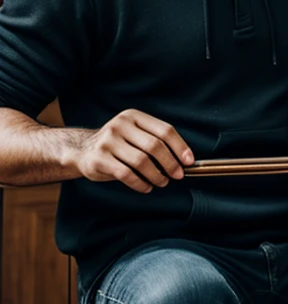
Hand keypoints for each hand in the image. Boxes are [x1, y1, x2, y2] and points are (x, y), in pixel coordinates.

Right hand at [70, 109, 193, 193]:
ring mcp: (108, 141)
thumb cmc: (117, 144)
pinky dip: (140, 183)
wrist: (82, 150)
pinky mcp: (100, 159)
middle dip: (170, 163)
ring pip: (142, 161)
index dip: (180, 146)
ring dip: (156, 175)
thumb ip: (153, 140)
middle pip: (154, 146)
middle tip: (178, 175)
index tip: (189, 161)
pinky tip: (147, 187)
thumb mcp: (133, 133)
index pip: (164, 130)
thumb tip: (183, 158)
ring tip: (162, 182)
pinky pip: (126, 174)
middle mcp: (120, 125)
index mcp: (133, 116)